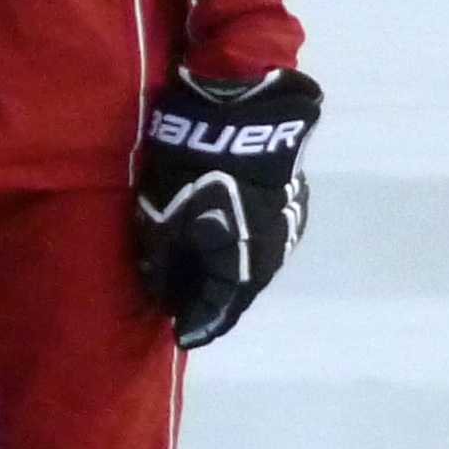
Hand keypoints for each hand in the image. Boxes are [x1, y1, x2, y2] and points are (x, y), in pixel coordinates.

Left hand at [131, 65, 321, 350]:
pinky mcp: (289, 198)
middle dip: (210, 297)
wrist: (239, 113)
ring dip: (225, 269)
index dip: (196, 324)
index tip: (180, 335)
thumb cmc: (192, 173)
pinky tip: (218, 236)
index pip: (217, 311)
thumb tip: (160, 287)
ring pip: (251, 261)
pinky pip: (259, 235)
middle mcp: (272, 255)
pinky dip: (236, 243)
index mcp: (243, 269)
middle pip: (237, 288)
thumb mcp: (161, 219)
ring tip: (198, 270)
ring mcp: (287, 225)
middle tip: (184, 302)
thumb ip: (159, 262)